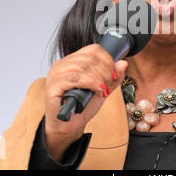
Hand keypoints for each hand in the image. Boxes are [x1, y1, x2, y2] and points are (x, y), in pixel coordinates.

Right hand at [43, 44, 127, 161]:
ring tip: (103, 89)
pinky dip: (90, 83)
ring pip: (83, 67)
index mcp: (73, 61)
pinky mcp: (52, 86)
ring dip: (99, 78)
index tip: (114, 74)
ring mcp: (56, 74)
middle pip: (90, 58)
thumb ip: (113, 77)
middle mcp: (62, 64)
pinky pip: (74, 78)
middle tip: (108, 84)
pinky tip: (97, 90)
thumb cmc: (82, 106)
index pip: (93, 49)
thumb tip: (123, 63)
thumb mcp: (102, 89)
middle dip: (105, 71)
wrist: (69, 125)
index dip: (107, 60)